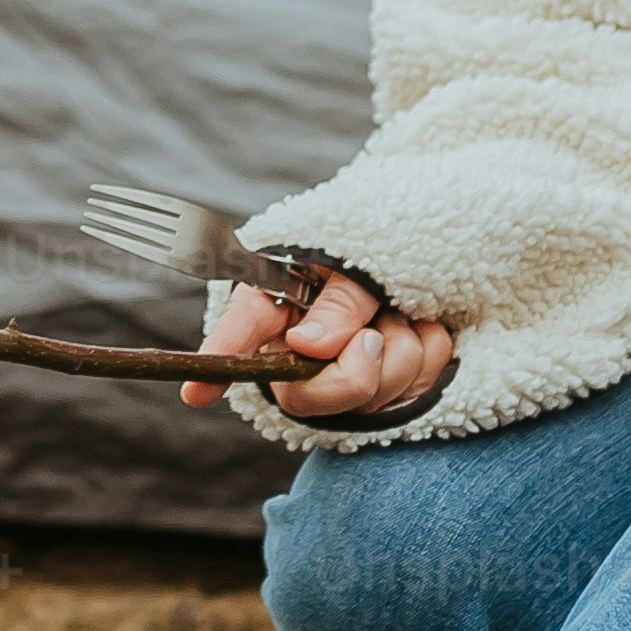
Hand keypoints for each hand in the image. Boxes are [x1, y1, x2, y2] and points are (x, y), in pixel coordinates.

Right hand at [185, 269, 456, 420]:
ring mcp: (345, 374)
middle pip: (305, 394)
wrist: (436, 242)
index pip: (240, 334)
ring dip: (404, 347)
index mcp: (280, 305)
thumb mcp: (360, 254)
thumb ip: (341, 299)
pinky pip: (418, 387)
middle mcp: (302, 349)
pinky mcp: (390, 388)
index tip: (195, 394)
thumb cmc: (384, 235)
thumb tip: (308, 346)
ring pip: (370, 394)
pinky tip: (425, 323)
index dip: (220, 361)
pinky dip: (430, 350)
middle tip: (376, 334)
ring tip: (405, 309)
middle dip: (354, 370)